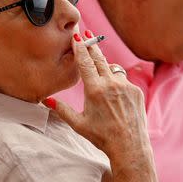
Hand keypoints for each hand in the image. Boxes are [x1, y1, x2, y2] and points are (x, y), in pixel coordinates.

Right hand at [48, 31, 147, 154]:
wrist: (129, 146)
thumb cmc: (102, 137)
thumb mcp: (78, 124)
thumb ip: (62, 110)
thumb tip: (46, 101)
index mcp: (94, 90)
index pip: (85, 62)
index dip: (80, 48)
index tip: (77, 36)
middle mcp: (111, 84)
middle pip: (99, 59)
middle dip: (92, 47)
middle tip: (87, 35)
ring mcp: (126, 86)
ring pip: (113, 69)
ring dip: (105, 67)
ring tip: (99, 73)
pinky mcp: (136, 91)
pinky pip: (124, 81)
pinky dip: (117, 83)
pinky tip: (114, 96)